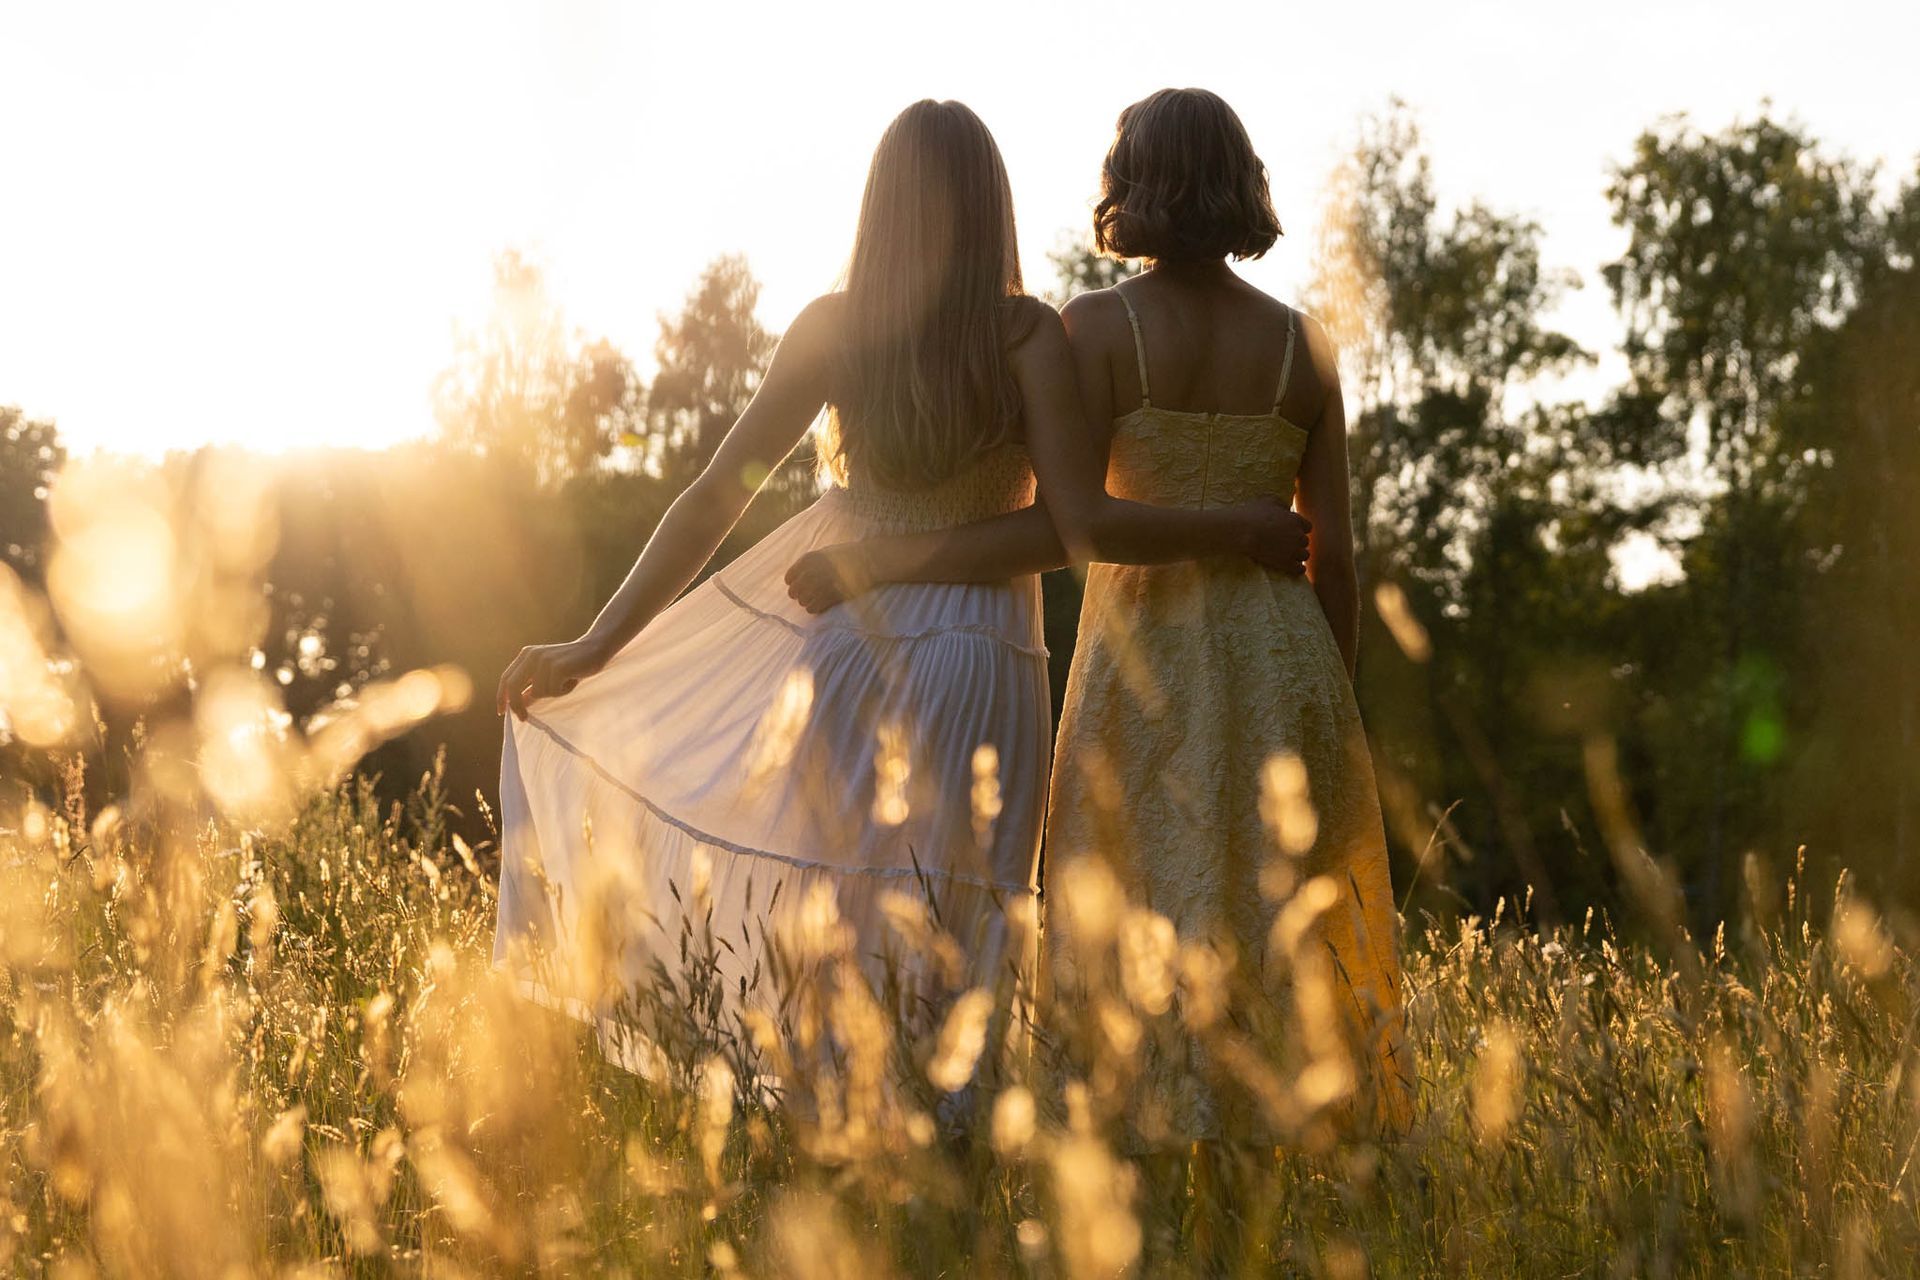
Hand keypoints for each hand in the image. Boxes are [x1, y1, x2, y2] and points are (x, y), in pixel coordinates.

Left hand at [496, 635, 613, 719]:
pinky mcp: (557, 667)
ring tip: (565, 683)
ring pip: (537, 692)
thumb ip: (532, 686)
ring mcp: (544, 660)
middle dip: (516, 705)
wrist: (595, 649)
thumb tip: (519, 704)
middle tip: (523, 718)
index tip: (502, 712)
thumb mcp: (548, 675)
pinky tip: (572, 680)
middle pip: (513, 686)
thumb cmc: (572, 665)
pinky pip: (553, 691)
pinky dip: (563, 691)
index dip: (502, 696)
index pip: (506, 678)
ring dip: (553, 694)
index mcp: (526, 655)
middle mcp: (532, 655)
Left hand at [784, 544, 872, 614]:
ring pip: (802, 602)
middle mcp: (809, 574)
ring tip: (817, 598)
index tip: (800, 584)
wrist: (866, 562)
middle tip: (808, 593)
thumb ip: (809, 564)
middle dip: (799, 594)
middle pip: (793, 592)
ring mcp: (818, 587)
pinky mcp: (828, 598)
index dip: (794, 582)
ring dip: (808, 601)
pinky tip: (822, 603)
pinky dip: (816, 608)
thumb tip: (800, 577)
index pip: (789, 577)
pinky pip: (813, 608)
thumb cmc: (847, 555)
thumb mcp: (824, 553)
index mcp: (807, 560)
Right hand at [1235, 496, 1310, 574]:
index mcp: (1295, 520)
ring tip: (1287, 556)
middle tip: (1286, 545)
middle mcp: (1298, 535)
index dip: (1300, 530)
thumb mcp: (1269, 501)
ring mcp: (1293, 550)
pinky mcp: (1286, 563)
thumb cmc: (1252, 514)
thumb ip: (1282, 504)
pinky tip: (1290, 567)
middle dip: (1297, 543)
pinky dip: (1296, 569)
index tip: (1290, 532)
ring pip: (1304, 556)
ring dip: (1297, 556)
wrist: (1242, 532)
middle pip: (1305, 542)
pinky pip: (1300, 569)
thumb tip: (1287, 508)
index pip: (1308, 527)